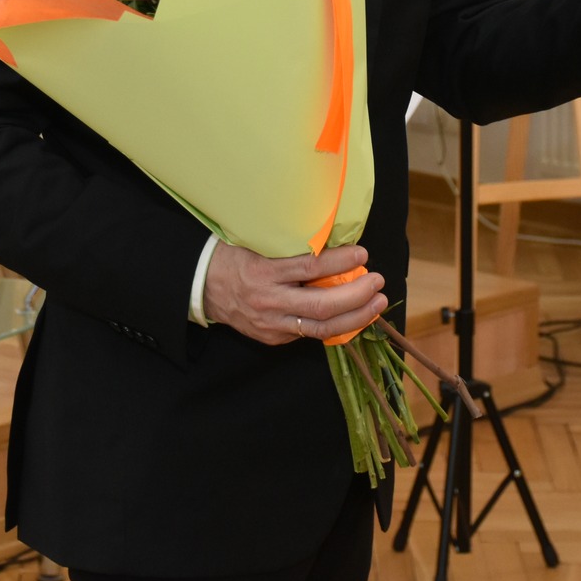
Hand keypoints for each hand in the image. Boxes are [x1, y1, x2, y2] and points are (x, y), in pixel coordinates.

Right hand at [202, 242, 385, 345]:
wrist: (203, 287)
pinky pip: (309, 334)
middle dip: (356, 295)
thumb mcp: (258, 244)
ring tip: (376, 304)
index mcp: (263, 272)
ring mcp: (271, 324)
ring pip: (321, 328)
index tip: (362, 255)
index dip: (339, 262)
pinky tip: (354, 315)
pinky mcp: (273, 338)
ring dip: (355, 317)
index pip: (309, 268)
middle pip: (321, 305)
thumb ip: (290, 248)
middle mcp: (269, 301)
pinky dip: (335, 325)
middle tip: (378, 282)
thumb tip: (332, 242)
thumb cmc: (234, 256)